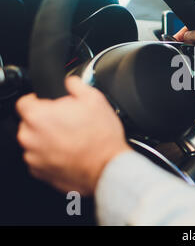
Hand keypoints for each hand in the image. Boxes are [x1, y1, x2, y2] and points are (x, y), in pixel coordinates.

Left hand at [16, 76, 130, 195]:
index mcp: (38, 116)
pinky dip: (52, 156)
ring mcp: (33, 158)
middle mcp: (30, 138)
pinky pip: (41, 159)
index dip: (39, 100)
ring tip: (71, 139)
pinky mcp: (40, 173)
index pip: (24, 101)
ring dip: (48, 139)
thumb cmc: (101, 137)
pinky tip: (70, 152)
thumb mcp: (95, 99)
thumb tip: (70, 82)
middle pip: (29, 123)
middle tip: (68, 122)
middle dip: (45, 121)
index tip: (50, 104)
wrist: (108, 167)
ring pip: (35, 142)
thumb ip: (76, 85)